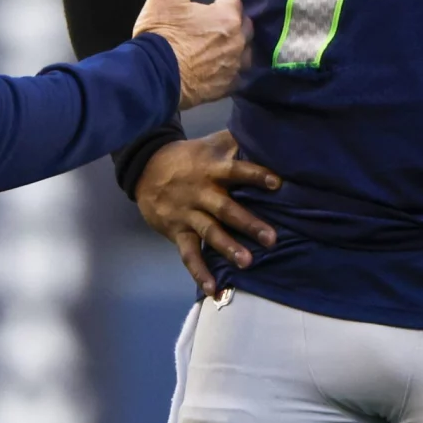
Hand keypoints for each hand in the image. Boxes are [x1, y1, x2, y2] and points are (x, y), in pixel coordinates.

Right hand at [133, 0, 250, 108]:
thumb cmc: (161, 32)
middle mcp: (238, 42)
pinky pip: (236, 76)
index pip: (233, 3)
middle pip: (243, 27)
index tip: (201, 11)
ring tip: (212, 50)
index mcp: (228, 17)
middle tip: (205, 29)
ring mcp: (234, 67)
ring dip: (232, 49)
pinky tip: (213, 70)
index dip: (218, 6)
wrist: (152, 77)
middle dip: (230, 26)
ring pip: (243, 53)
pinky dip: (228, 72)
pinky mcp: (227, 88)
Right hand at [135, 130, 279, 293]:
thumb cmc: (189, 157)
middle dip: (248, 223)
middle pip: (226, 208)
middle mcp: (200, 192)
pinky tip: (213, 289)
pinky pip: (188, 254)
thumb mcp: (210, 145)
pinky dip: (200, 272)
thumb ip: (235, 143)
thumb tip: (267, 132)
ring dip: (228, 247)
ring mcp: (188, 213)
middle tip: (272, 238)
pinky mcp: (177, 231)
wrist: (145, 168)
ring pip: (210, 231)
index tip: (277, 183)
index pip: (236, 171)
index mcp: (211, 169)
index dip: (255, 176)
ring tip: (247, 262)